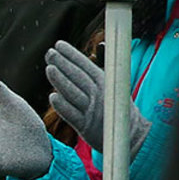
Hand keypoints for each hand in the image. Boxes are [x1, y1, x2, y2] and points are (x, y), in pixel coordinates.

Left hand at [46, 39, 149, 155]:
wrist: (129, 135)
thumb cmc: (115, 106)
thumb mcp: (113, 84)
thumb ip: (102, 66)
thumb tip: (101, 43)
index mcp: (105, 82)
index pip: (86, 65)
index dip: (72, 54)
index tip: (58, 44)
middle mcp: (99, 95)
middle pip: (78, 77)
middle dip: (63, 64)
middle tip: (49, 53)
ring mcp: (92, 111)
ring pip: (74, 94)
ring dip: (60, 81)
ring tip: (49, 68)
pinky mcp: (86, 127)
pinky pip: (72, 115)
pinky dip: (62, 106)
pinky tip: (52, 96)